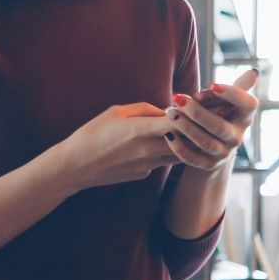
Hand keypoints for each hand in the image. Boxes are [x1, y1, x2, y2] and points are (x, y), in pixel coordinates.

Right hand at [50, 103, 183, 192]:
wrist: (75, 166)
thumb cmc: (92, 133)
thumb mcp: (116, 112)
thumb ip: (145, 109)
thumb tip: (166, 110)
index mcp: (140, 130)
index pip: (178, 121)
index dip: (190, 112)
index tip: (195, 105)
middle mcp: (148, 150)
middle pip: (186, 141)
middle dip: (195, 129)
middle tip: (203, 120)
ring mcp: (148, 165)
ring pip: (180, 154)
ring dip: (186, 143)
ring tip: (190, 131)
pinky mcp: (144, 174)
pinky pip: (162, 161)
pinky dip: (166, 152)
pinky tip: (160, 144)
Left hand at [163, 68, 259, 172]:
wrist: (215, 145)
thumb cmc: (220, 114)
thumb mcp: (229, 101)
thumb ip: (238, 87)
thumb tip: (253, 72)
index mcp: (245, 117)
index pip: (248, 105)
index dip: (232, 95)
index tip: (212, 84)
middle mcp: (237, 137)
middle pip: (220, 127)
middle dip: (198, 113)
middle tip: (178, 98)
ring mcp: (223, 153)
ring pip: (205, 143)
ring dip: (186, 127)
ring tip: (170, 112)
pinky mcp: (208, 164)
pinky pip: (193, 159)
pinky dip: (180, 147)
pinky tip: (168, 133)